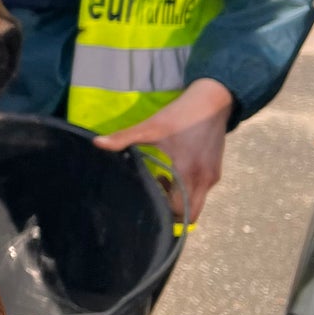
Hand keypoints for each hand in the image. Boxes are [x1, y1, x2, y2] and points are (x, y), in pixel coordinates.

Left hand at [92, 77, 233, 222]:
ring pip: (197, 203)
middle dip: (173, 213)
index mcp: (188, 174)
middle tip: (156, 197)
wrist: (214, 100)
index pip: (177, 209)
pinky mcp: (216, 170)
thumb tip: (97, 143)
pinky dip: (188, 190)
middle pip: (191, 214)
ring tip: (162, 181)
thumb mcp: (151, 126)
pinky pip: (202, 191)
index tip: (148, 195)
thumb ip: (124, 138)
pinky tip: (174, 173)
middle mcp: (204, 181)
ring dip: (180, 200)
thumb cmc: (181, 115)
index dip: (162, 209)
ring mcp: (213, 177)